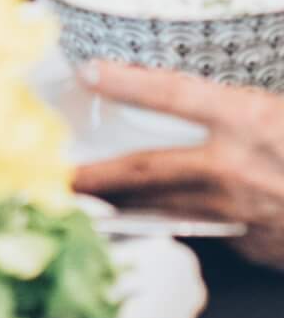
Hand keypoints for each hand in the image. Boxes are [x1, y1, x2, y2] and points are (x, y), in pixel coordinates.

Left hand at [72, 62, 283, 269]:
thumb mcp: (280, 113)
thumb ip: (238, 107)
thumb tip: (192, 98)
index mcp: (248, 121)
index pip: (173, 93)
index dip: (127, 83)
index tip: (87, 72)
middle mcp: (235, 168)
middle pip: (146, 168)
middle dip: (95, 174)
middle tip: (56, 175)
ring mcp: (239, 212)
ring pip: (163, 207)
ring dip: (121, 205)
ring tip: (84, 202)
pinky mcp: (250, 245)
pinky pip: (202, 230)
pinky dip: (175, 223)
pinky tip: (153, 219)